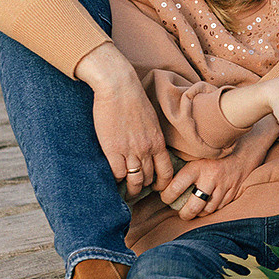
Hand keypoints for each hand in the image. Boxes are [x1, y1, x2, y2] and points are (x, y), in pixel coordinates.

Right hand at [78, 43, 172, 196]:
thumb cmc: (134, 100)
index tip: (156, 187)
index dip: (162, 183)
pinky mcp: (112, 150)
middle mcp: (147, 150)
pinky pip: (117, 173)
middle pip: (148, 178)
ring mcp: (130, 151)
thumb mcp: (151, 120)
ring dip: (130, 188)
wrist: (119, 88)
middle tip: (137, 190)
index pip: (166, 171)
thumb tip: (149, 148)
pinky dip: (116, 179)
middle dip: (143, 187)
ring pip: (133, 180)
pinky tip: (113, 178)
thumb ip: (152, 137)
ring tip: (126, 191)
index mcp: (158, 142)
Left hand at [163, 115, 278, 217]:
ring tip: (193, 211)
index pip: (175, 188)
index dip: (166, 196)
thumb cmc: (217, 149)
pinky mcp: (233, 191)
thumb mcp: (198, 152)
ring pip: (207, 210)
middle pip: (192, 207)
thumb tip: (163, 173)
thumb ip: (183, 162)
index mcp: (197, 166)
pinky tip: (207, 204)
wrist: (246, 147)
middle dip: (184, 214)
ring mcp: (224, 186)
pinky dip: (212, 208)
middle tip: (180, 212)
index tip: (164, 197)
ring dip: (199, 213)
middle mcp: (210, 178)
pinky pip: (220, 207)